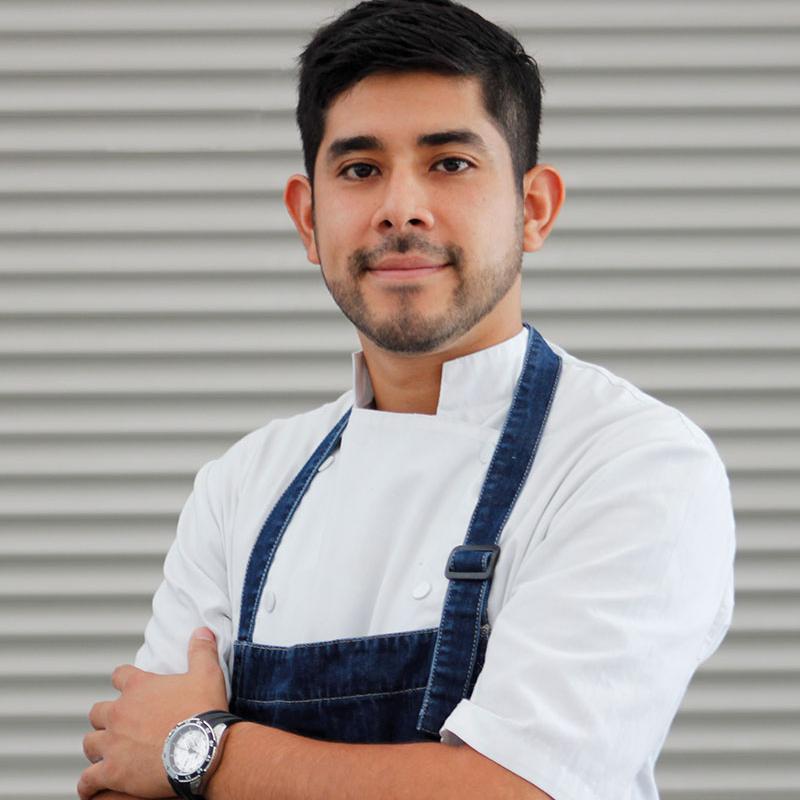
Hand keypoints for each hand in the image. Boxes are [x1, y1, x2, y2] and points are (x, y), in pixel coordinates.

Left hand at [78, 628, 227, 799]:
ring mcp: (114, 743)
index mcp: (140, 687)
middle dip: (106, 718)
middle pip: (98, 711)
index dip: (123, 680)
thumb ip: (202, 651)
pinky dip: (89, 784)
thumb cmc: (204, 712)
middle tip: (120, 725)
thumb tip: (202, 631)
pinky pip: (88, 779)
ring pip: (90, 743)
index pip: (119, 676)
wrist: (201, 750)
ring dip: (97, 747)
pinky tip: (91, 787)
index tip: (128, 686)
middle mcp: (120, 712)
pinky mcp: (113, 771)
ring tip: (107, 754)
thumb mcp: (208, 674)